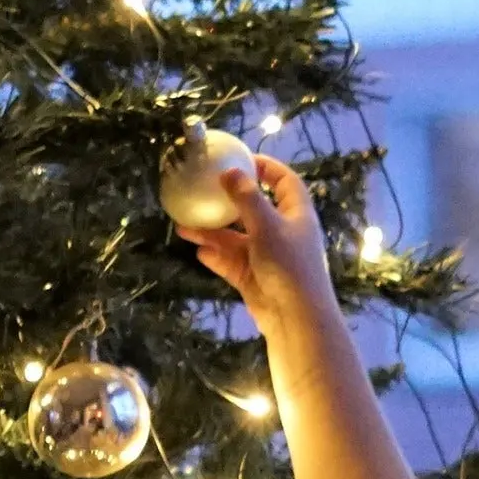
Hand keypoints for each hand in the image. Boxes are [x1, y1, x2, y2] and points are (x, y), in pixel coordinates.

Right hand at [177, 151, 334, 339]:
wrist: (295, 318)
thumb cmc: (288, 266)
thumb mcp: (267, 227)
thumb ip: (247, 199)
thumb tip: (229, 172)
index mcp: (296, 214)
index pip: (284, 181)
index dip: (266, 168)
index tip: (240, 159)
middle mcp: (282, 232)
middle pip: (252, 210)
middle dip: (226, 203)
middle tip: (202, 193)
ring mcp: (267, 256)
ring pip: (236, 239)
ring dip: (211, 233)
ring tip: (183, 227)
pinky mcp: (254, 278)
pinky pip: (232, 262)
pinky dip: (216, 257)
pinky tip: (199, 252)